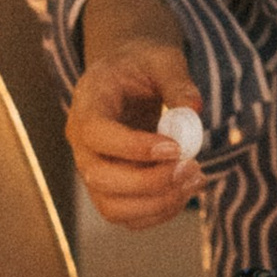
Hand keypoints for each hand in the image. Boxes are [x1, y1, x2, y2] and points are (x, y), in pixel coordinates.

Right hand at [68, 39, 203, 232]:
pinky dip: (159, 212)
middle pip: (100, 177)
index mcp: (87, 106)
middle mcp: (82, 145)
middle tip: (190, 167)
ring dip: (157, 202)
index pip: (96, 133)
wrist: (127, 80)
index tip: (175, 147)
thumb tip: (194, 109)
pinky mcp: (110, 191)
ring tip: (194, 178)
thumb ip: (177, 81)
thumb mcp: (161, 60)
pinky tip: (186, 189)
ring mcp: (93, 172)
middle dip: (149, 181)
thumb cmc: (141, 67)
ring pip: (112, 207)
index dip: (132, 147)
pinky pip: (128, 217)